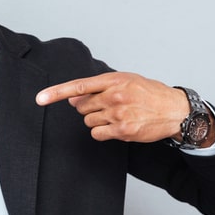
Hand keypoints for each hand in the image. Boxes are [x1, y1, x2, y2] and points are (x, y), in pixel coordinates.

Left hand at [35, 72, 190, 142]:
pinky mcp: (123, 130)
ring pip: (88, 121)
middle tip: (106, 106)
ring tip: (116, 115)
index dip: (56, 92)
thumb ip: (98, 88)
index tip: (40, 98)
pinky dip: (102, 132)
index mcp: (113, 80)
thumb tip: (72, 99)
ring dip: (97, 120)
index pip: (78, 86)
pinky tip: (116, 126)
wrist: (175, 110)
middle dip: (88, 108)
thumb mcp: (125, 81)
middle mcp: (114, 96)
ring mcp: (118, 114)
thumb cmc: (149, 93)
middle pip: (81, 107)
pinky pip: (97, 134)